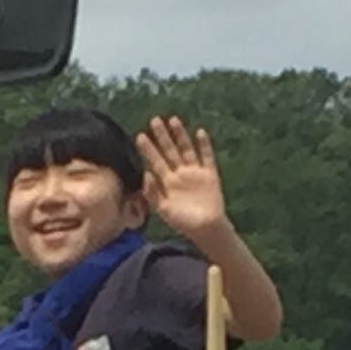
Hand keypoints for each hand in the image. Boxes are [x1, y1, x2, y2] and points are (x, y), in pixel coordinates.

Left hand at [138, 116, 228, 235]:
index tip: (140, 136)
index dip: (149, 149)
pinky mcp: (209, 174)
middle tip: (154, 121)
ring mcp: (195, 172)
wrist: (206, 229)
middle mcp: (180, 174)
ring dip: (180, 136)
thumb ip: (153, 193)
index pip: (156, 162)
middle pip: (170, 151)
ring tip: (173, 120)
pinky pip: (207, 157)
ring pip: (186, 150)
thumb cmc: (184, 222)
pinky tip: (200, 132)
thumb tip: (145, 174)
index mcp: (167, 182)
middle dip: (162, 136)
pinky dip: (204, 145)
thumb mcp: (164, 210)